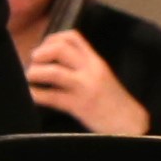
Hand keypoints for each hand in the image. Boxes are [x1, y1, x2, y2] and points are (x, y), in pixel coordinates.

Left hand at [19, 29, 148, 134]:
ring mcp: (85, 87)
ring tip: (29, 78)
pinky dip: (35, 95)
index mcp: (95, 61)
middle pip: (60, 49)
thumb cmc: (112, 101)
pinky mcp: (79, 106)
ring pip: (54, 72)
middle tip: (32, 63)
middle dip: (40, 53)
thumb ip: (81, 66)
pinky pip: (52, 97)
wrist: (131, 123)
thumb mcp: (100, 76)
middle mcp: (91, 70)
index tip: (42, 48)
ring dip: (35, 73)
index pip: (73, 37)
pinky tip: (29, 96)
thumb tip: (49, 61)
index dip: (52, 39)